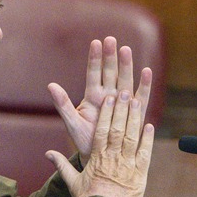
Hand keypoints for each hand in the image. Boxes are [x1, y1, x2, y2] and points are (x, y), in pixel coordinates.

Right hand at [46, 89, 153, 196]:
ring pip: (132, 137)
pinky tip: (149, 125)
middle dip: (121, 109)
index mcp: (98, 159)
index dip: (107, 114)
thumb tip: (47, 154)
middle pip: (118, 129)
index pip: (102, 131)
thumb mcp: (73, 183)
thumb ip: (62, 166)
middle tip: (124, 92)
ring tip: (136, 102)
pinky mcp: (141, 175)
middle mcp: (114, 159)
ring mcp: (129, 166)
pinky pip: (145, 153)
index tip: (109, 99)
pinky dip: (148, 138)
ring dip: (134, 118)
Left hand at [48, 36, 152, 158]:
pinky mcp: (135, 112)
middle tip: (111, 40)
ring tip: (126, 50)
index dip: (95, 59)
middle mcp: (109, 95)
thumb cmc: (84, 139)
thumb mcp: (72, 122)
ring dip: (126, 65)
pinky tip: (146, 71)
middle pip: (110, 72)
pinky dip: (144, 85)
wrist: (100, 156)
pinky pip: (141, 97)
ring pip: (126, 80)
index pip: (93, 74)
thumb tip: (50, 85)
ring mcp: (123, 102)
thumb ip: (62, 104)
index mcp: (93, 96)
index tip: (96, 42)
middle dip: (111, 56)